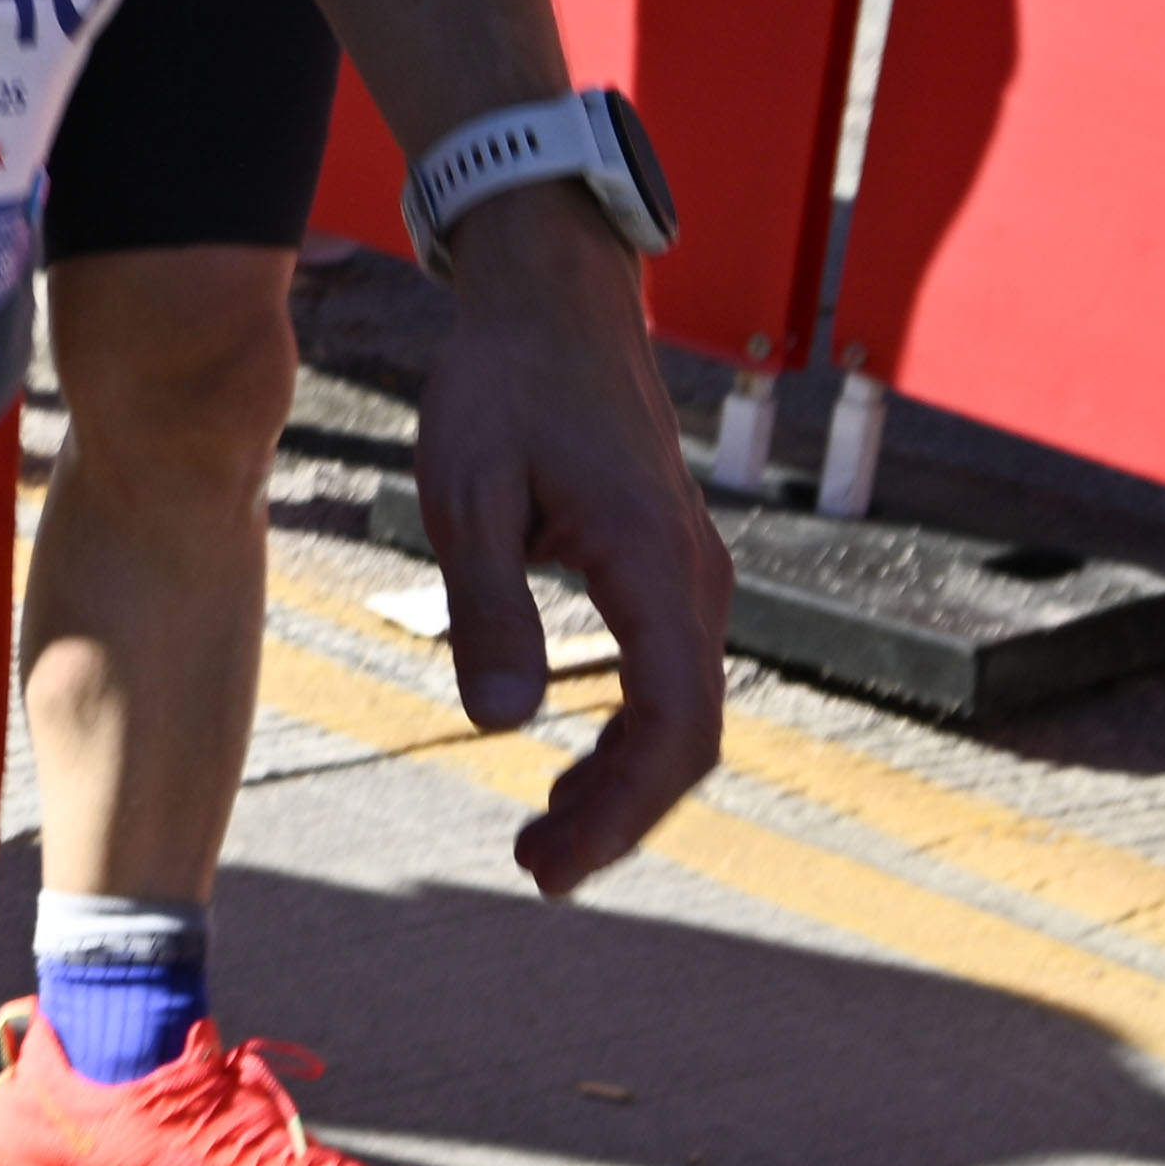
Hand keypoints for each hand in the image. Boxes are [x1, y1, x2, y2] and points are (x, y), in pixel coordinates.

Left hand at [408, 184, 730, 893]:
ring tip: (545, 836)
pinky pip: (669, 674)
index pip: (671, 726)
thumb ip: (485, 607)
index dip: (621, 808)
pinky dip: (629, 734)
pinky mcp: (669, 566)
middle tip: (536, 865)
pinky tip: (570, 763)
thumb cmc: (500, 384)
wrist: (552, 299)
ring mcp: (693, 573)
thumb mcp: (466, 493)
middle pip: (688, 736)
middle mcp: (697, 578)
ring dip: (624, 780)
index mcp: (654, 565)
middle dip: (619, 813)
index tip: (555, 861)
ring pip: (683, 711)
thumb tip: (495, 723)